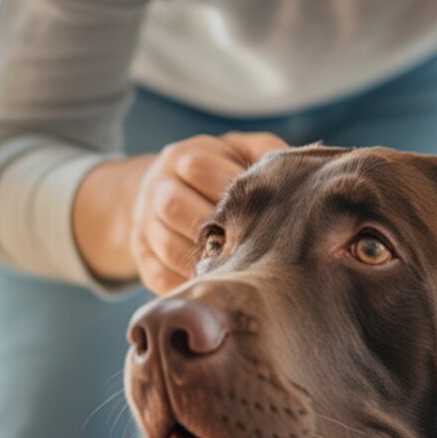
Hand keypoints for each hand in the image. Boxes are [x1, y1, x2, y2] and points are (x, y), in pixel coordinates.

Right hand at [129, 132, 287, 292]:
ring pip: (168, 247)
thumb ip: (263, 152)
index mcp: (183, 157)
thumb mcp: (237, 151)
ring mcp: (145, 224)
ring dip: (202, 262)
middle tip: (247, 245)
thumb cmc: (215, 174)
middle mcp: (158, 188)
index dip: (230, 190)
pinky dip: (187, 285)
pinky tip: (215, 286)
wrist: (161, 192)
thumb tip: (294, 166)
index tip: (259, 209)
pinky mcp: (141, 256)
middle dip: (214, 230)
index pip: (199, 169)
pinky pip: (158, 276)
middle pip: (176, 208)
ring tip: (237, 271)